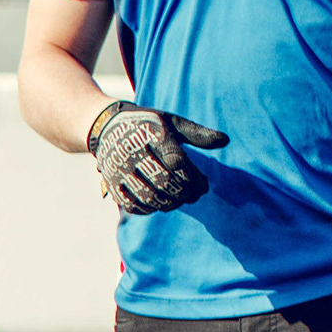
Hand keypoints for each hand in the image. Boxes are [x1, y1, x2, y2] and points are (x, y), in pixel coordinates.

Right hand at [88, 101, 229, 214]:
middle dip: (184, 193)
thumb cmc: (148, 125)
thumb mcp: (172, 122)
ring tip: (179, 201)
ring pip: (148, 197)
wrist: (106, 126)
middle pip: (163, 182)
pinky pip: (132, 205)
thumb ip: (197, 134)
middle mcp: (132, 152)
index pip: (176, 161)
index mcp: (151, 133)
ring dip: (169, 204)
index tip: (203, 184)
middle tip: (194, 196)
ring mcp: (118, 169)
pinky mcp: (111, 183)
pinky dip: (149, 209)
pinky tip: (160, 204)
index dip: (193, 177)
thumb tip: (225, 141)